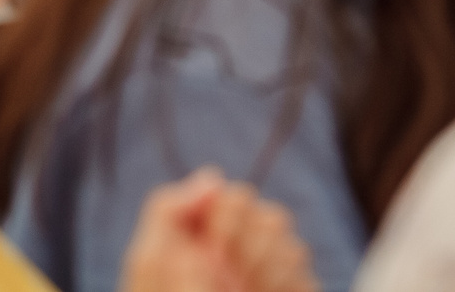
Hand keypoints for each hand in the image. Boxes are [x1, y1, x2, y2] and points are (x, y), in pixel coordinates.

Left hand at [119, 170, 313, 291]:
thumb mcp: (149, 262)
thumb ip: (169, 209)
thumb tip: (214, 175)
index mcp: (203, 229)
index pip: (238, 198)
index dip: (228, 222)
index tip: (211, 255)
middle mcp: (242, 246)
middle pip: (272, 217)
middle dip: (248, 251)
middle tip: (228, 281)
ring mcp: (271, 272)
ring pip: (293, 247)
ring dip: (263, 274)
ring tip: (238, 291)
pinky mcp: (292, 289)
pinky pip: (305, 277)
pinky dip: (282, 286)